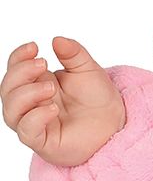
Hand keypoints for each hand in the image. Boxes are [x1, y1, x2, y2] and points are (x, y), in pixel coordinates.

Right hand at [1, 36, 125, 165]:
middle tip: (43, 64)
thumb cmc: (97, 98)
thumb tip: (56, 39)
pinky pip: (26, 131)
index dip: (18, 57)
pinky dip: (35, 117)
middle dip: (20, 73)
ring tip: (51, 88)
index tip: (34, 46)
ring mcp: (35, 122)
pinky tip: (53, 108)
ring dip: (26, 94)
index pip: (14, 69)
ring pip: (11, 111)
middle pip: (8, 88)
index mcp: (38, 83)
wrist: (115, 123)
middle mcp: (32, 103)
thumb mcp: (88, 69)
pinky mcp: (43, 141)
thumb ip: (73, 53)